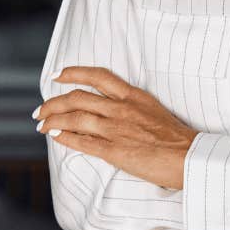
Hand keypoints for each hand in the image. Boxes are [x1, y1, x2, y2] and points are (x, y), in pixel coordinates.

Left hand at [35, 66, 197, 189]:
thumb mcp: (153, 110)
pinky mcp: (114, 150)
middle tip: (40, 109)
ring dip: (53, 121)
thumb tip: (110, 111)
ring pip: (74, 119)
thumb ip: (130, 107)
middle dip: (53, 103)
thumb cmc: (176, 138)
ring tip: (41, 124)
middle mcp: (121, 108)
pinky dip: (64, 138)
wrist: (189, 157)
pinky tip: (54, 137)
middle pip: (77, 98)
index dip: (73, 73)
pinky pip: (82, 142)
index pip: (97, 76)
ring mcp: (116, 129)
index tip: (57, 75)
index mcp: (132, 95)